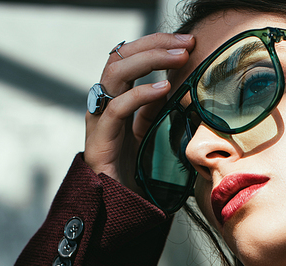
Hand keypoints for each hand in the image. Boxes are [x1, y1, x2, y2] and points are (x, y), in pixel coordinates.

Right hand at [84, 32, 194, 191]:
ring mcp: (98, 118)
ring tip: (179, 58)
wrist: (113, 203)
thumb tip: (170, 89)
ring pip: (115, 73)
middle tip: (186, 43)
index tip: (186, 42)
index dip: (156, 44)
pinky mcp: (100, 138)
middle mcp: (102, 102)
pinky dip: (140, 94)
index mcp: (114, 98)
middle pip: (120, 57)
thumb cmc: (129, 171)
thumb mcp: (145, 135)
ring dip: (149, 60)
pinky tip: (163, 89)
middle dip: (155, 44)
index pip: (129, 57)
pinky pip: (117, 108)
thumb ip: (152, 112)